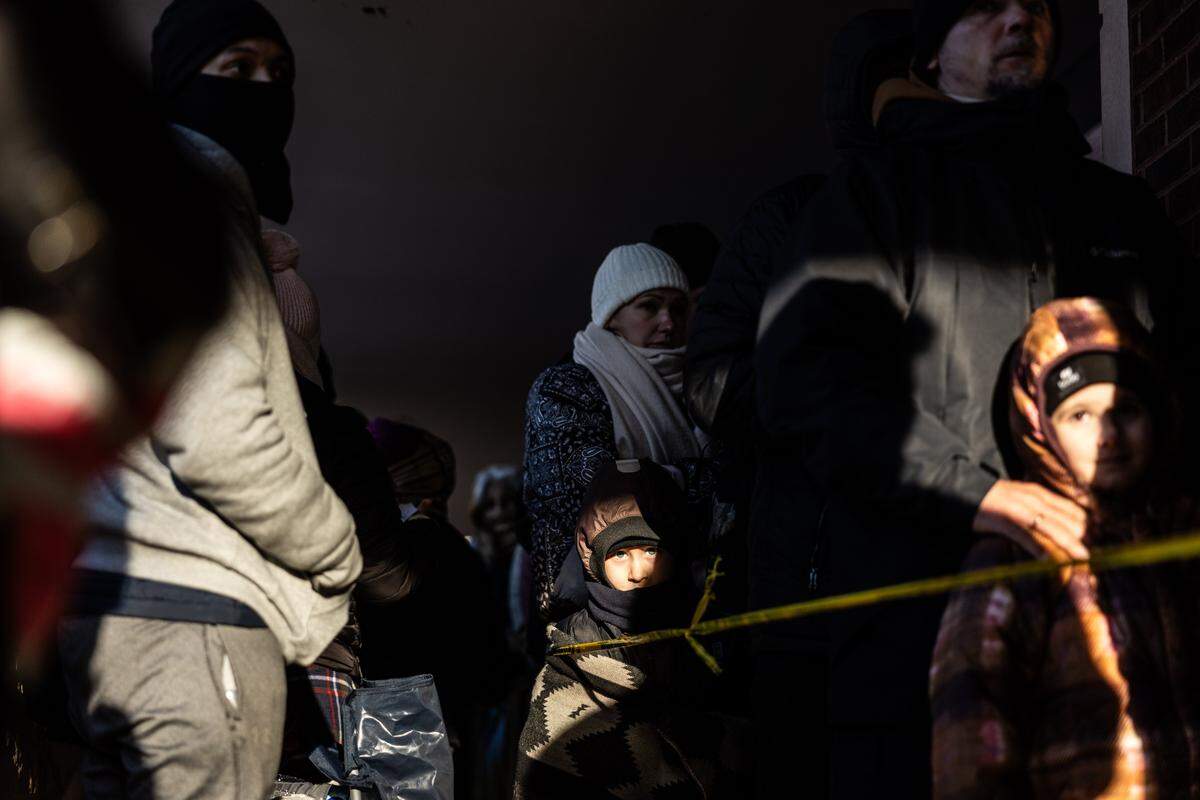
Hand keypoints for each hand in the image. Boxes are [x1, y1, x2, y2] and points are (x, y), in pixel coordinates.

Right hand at [972, 479, 1087, 560]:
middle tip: (1095, 559)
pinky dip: (1040, 548)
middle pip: (1069, 519)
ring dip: (1069, 544)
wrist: (961, 492)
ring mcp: (1020, 507)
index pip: (1074, 510)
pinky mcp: (1006, 517)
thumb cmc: (991, 503)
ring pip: (1053, 527)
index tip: (1101, 543)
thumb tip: (1059, 538)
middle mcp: (1034, 498)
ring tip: (1083, 559)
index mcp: (1039, 494)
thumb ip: (1039, 516)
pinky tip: (1050, 560)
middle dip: (1084, 538)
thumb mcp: (1020, 505)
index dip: (1088, 527)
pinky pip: (1027, 534)